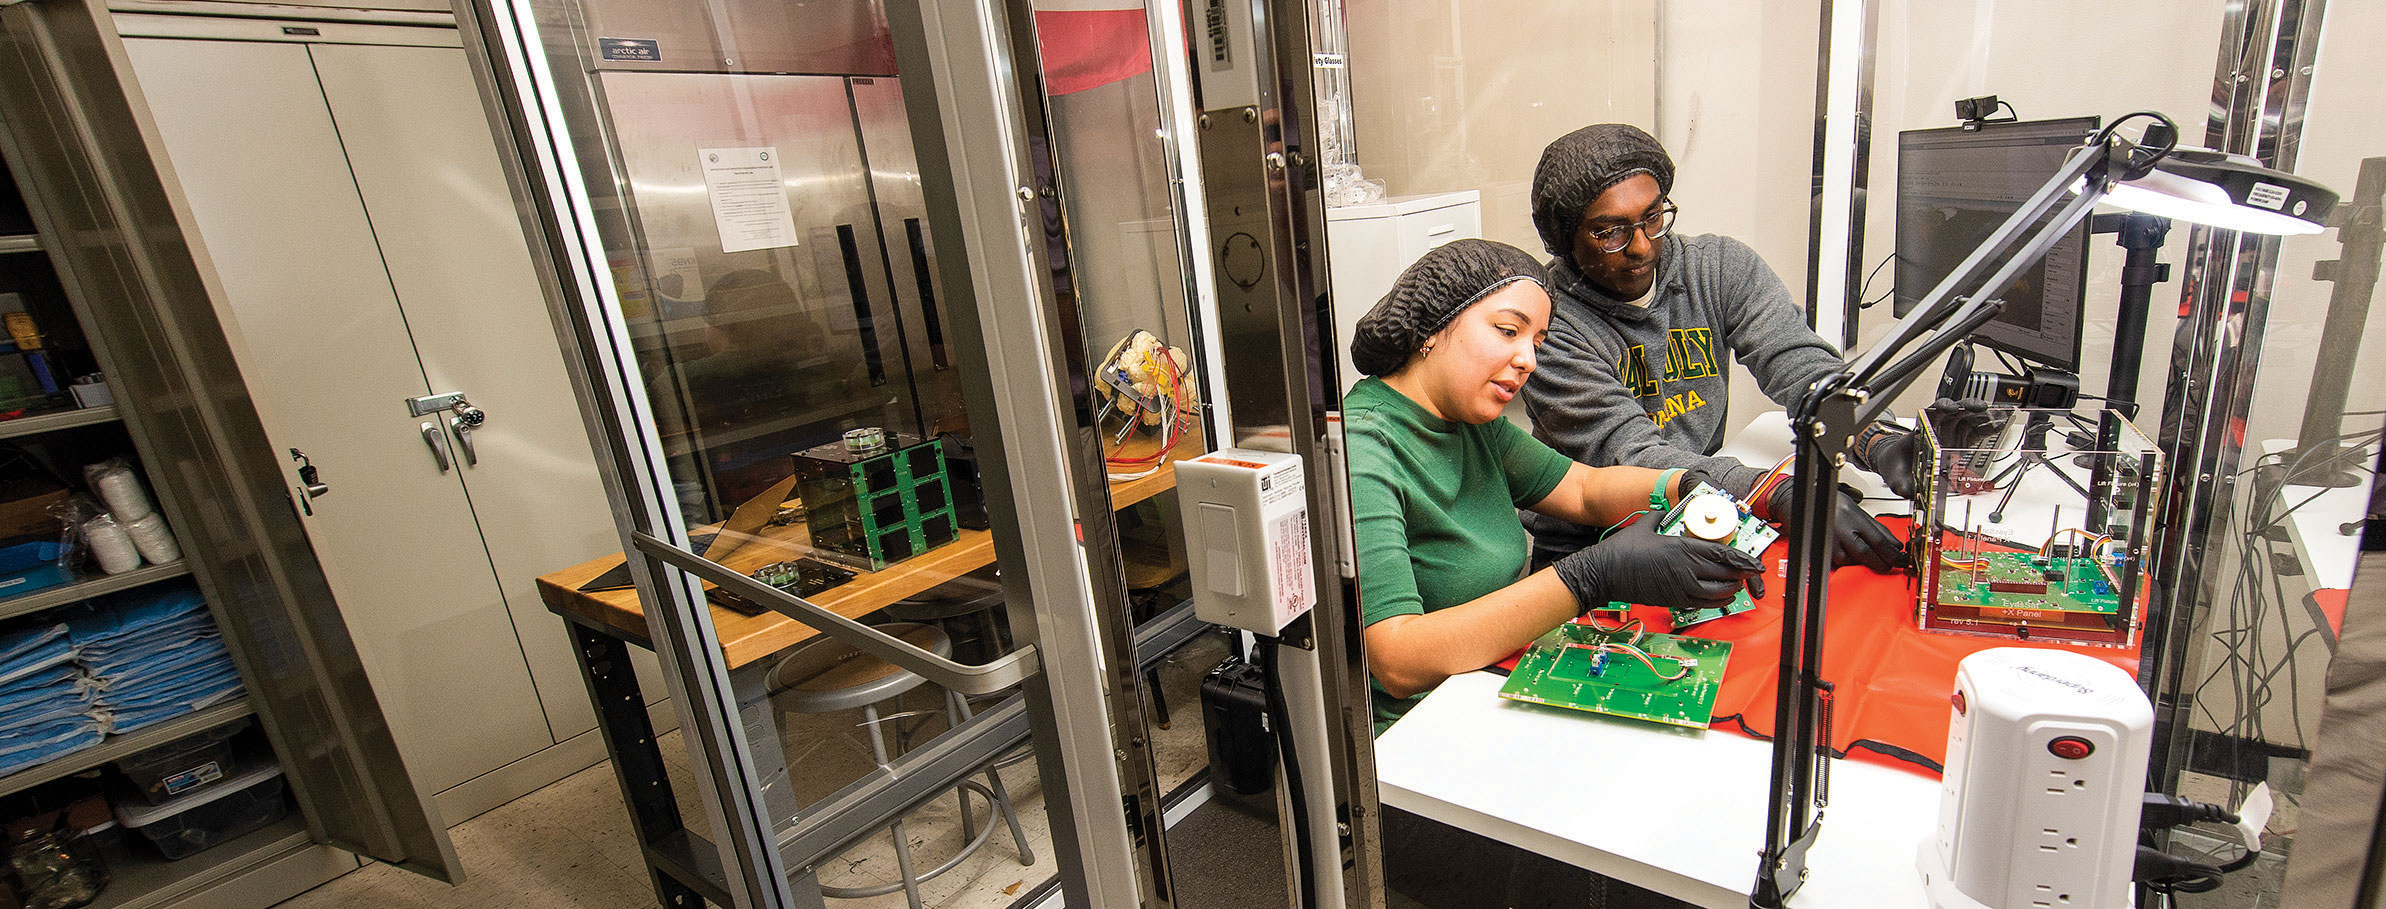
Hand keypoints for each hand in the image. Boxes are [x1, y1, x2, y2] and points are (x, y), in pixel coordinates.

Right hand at [1552, 515, 1763, 611]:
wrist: (1603, 574)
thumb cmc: (1622, 550)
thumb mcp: (1645, 525)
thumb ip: (1662, 516)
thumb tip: (1668, 511)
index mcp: (1681, 548)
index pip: (1722, 554)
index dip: (1742, 559)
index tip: (1754, 563)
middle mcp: (1685, 569)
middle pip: (1725, 575)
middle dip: (1741, 575)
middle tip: (1749, 572)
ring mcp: (1680, 587)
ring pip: (1718, 593)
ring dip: (1731, 589)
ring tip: (1736, 584)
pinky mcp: (1673, 599)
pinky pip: (1703, 604)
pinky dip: (1717, 601)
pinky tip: (1720, 597)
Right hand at [1764, 482, 1908, 573]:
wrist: (1796, 503)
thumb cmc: (1824, 503)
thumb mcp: (1854, 508)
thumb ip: (1874, 526)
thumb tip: (1893, 542)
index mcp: (1853, 518)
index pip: (1879, 541)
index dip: (1893, 553)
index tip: (1901, 558)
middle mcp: (1841, 531)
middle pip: (1868, 555)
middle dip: (1882, 563)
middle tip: (1891, 564)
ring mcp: (1830, 543)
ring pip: (1854, 561)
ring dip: (1864, 562)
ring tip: (1870, 559)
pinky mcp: (1820, 552)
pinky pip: (1839, 563)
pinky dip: (1848, 562)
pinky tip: (1851, 558)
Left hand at [1850, 398, 1997, 498]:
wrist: (1899, 469)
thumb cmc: (1897, 466)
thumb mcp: (1896, 477)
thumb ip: (1902, 485)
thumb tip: (1909, 491)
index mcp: (1921, 430)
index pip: (1932, 413)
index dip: (1942, 408)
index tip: (1950, 409)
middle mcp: (1937, 429)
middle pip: (1954, 411)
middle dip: (1968, 407)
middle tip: (1981, 409)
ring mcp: (1950, 434)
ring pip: (1967, 419)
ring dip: (1981, 417)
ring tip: (1995, 418)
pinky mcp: (1959, 443)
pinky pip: (1974, 432)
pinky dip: (1986, 429)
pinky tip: (1996, 426)